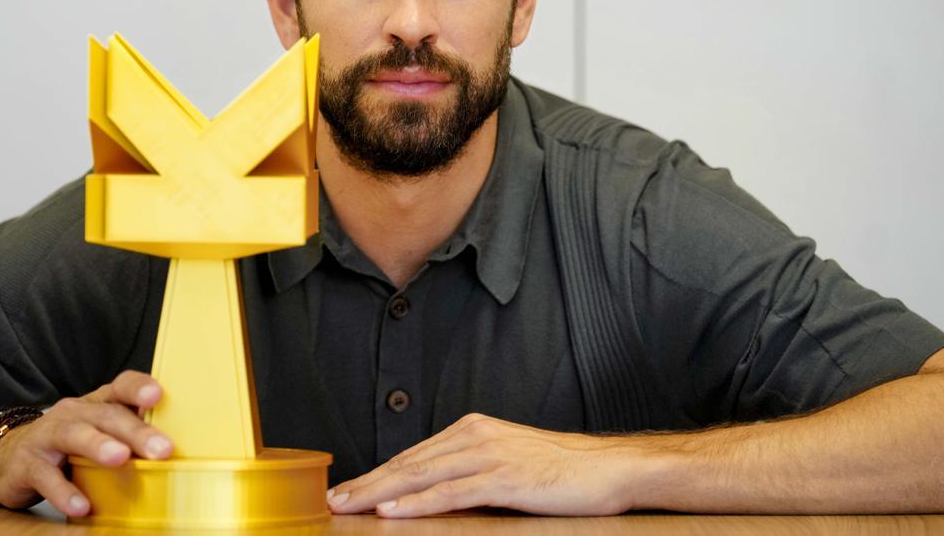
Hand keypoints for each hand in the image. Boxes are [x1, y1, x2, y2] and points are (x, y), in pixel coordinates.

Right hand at [0, 370, 172, 516]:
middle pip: (107, 415)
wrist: (8, 458)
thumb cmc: (68, 445)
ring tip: (121, 459)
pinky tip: (81, 506)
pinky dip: (64, 491)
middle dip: (136, 431)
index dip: (138, 388)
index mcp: (97, 404)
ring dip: (99, 445)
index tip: (157, 396)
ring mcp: (48, 434)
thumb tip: (174, 455)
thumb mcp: (98, 434)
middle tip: (161, 449)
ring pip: (75, 434)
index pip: (121, 386)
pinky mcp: (26, 463)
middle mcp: (74, 412)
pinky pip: (45, 475)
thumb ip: (129, 437)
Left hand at [326, 413, 647, 517]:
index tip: (348, 490)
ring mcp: (488, 455)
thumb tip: (434, 493)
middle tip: (333, 500)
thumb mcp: (507, 463)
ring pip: (421, 476)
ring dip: (379, 493)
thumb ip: (470, 472)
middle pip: (409, 463)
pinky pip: (452, 493)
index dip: (377, 474)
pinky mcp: (504, 478)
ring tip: (349, 506)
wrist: (609, 468)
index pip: (414, 455)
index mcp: (472, 429)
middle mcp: (475, 436)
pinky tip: (393, 513)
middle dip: (367, 483)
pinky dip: (418, 503)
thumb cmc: (560, 470)